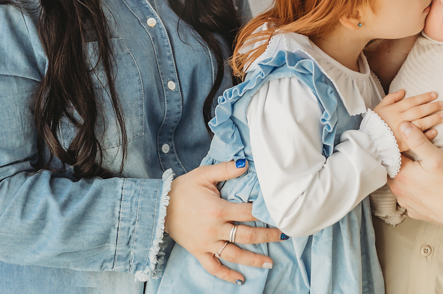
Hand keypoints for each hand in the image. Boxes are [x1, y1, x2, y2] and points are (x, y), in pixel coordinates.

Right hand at [165, 159, 284, 283]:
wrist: (159, 206)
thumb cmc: (183, 188)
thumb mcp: (204, 174)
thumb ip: (226, 169)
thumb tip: (245, 163)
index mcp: (218, 210)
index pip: (249, 213)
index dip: (265, 213)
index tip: (279, 213)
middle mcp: (215, 229)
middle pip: (247, 236)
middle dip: (267, 236)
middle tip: (283, 236)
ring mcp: (207, 243)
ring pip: (234, 255)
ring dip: (253, 259)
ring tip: (270, 262)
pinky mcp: (198, 251)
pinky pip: (213, 267)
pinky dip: (226, 275)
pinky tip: (240, 279)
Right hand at [374, 89, 442, 151]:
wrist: (369, 141)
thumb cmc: (374, 123)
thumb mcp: (380, 107)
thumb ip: (391, 98)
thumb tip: (403, 91)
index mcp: (394, 109)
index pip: (412, 101)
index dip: (424, 97)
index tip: (435, 94)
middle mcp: (400, 119)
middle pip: (419, 111)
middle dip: (432, 107)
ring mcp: (403, 131)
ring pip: (421, 123)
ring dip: (433, 119)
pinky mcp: (404, 143)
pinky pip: (417, 138)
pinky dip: (427, 135)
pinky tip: (435, 132)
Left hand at [387, 122, 442, 231]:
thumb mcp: (436, 157)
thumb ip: (417, 140)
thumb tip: (403, 125)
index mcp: (400, 176)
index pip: (391, 155)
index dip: (399, 146)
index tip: (408, 142)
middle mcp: (399, 192)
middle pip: (394, 170)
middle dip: (403, 161)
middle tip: (416, 154)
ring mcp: (407, 204)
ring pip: (401, 184)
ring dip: (407, 176)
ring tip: (421, 170)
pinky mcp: (415, 212)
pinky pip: (409, 198)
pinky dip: (414, 191)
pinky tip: (425, 186)